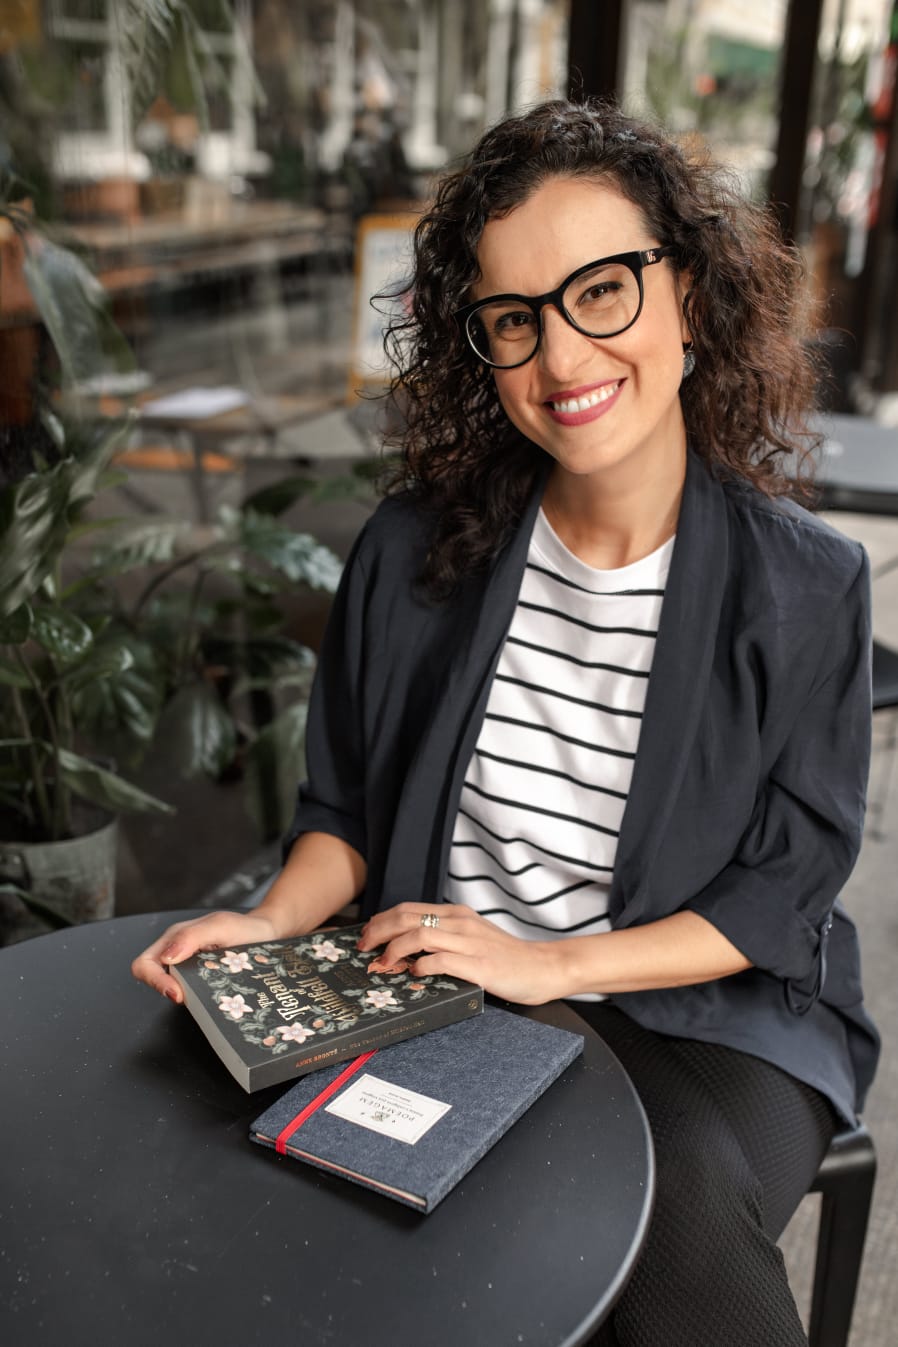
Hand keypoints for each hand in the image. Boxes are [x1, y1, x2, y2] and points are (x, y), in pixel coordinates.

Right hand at [131, 910, 279, 1002]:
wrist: (268, 935)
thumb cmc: (246, 927)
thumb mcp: (220, 926)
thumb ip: (192, 936)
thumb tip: (166, 957)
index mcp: (176, 937)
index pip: (145, 964)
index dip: (155, 981)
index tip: (176, 993)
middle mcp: (177, 952)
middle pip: (152, 977)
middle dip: (165, 989)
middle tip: (187, 997)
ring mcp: (188, 967)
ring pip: (171, 987)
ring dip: (183, 994)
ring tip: (204, 995)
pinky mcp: (200, 979)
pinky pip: (189, 991)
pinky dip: (196, 997)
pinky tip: (211, 997)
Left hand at [357, 903, 566, 1004]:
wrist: (544, 967)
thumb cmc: (506, 957)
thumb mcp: (472, 937)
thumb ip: (445, 937)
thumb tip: (409, 947)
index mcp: (457, 914)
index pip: (409, 908)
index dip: (382, 920)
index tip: (367, 935)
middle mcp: (460, 923)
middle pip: (406, 917)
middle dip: (377, 932)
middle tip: (363, 949)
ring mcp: (469, 942)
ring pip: (419, 935)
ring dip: (393, 950)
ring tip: (383, 964)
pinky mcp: (478, 965)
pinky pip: (440, 960)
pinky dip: (420, 967)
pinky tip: (414, 975)